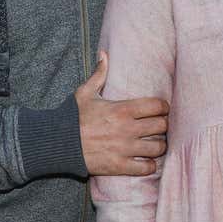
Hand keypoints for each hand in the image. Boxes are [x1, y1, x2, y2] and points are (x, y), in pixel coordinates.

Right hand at [75, 50, 169, 176]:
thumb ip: (99, 73)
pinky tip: (146, 161)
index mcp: (122, 109)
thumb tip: (104, 53)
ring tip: (155, 144)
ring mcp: (124, 148)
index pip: (157, 106)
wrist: (58, 142)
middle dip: (163, 125)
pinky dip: (150, 165)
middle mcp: (127, 129)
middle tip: (159, 126)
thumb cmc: (73, 117)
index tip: (162, 109)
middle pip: (162, 126)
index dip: (164, 107)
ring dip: (159, 146)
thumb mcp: (85, 92)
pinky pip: (146, 168)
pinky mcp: (119, 166)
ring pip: (158, 148)